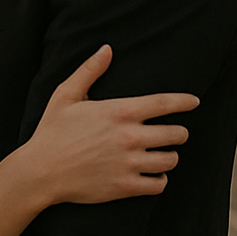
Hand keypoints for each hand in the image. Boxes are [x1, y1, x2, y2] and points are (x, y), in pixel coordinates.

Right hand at [27, 45, 198, 204]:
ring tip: (161, 154)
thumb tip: (107, 49)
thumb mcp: (65, 95)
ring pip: (171, 160)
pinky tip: (152, 174)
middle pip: (176, 134)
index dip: (184, 101)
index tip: (195, 101)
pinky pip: (159, 184)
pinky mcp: (126, 186)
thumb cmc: (52, 131)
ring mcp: (130, 163)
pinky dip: (160, 179)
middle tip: (172, 134)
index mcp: (119, 112)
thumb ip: (89, 71)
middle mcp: (130, 137)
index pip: (164, 104)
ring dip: (169, 156)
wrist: (41, 171)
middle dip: (178, 132)